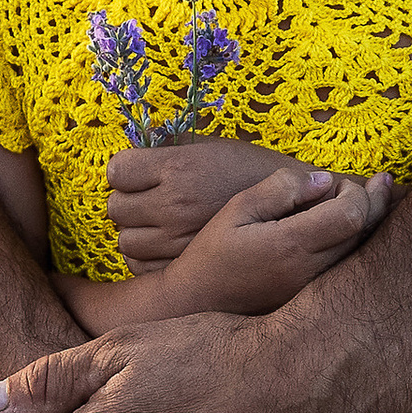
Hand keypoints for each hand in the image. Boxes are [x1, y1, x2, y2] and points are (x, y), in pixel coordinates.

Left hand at [107, 135, 387, 264]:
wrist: (295, 209)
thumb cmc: (251, 172)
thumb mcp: (213, 146)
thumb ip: (172, 147)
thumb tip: (140, 148)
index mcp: (179, 167)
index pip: (117, 171)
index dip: (124, 171)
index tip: (136, 173)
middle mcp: (175, 204)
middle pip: (117, 209)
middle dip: (127, 202)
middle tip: (147, 199)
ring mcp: (179, 239)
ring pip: (126, 241)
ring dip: (136, 231)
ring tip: (158, 223)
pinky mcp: (186, 266)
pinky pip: (141, 266)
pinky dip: (145, 257)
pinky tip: (164, 245)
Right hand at [162, 164, 394, 315]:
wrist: (196, 303)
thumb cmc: (213, 252)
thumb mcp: (237, 208)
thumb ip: (280, 189)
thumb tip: (323, 180)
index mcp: (290, 245)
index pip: (351, 215)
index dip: (357, 193)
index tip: (340, 182)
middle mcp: (309, 271)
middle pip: (364, 234)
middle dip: (373, 203)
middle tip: (379, 181)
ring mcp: (312, 290)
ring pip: (360, 254)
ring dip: (369, 223)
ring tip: (375, 196)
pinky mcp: (311, 300)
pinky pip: (346, 268)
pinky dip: (356, 243)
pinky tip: (354, 225)